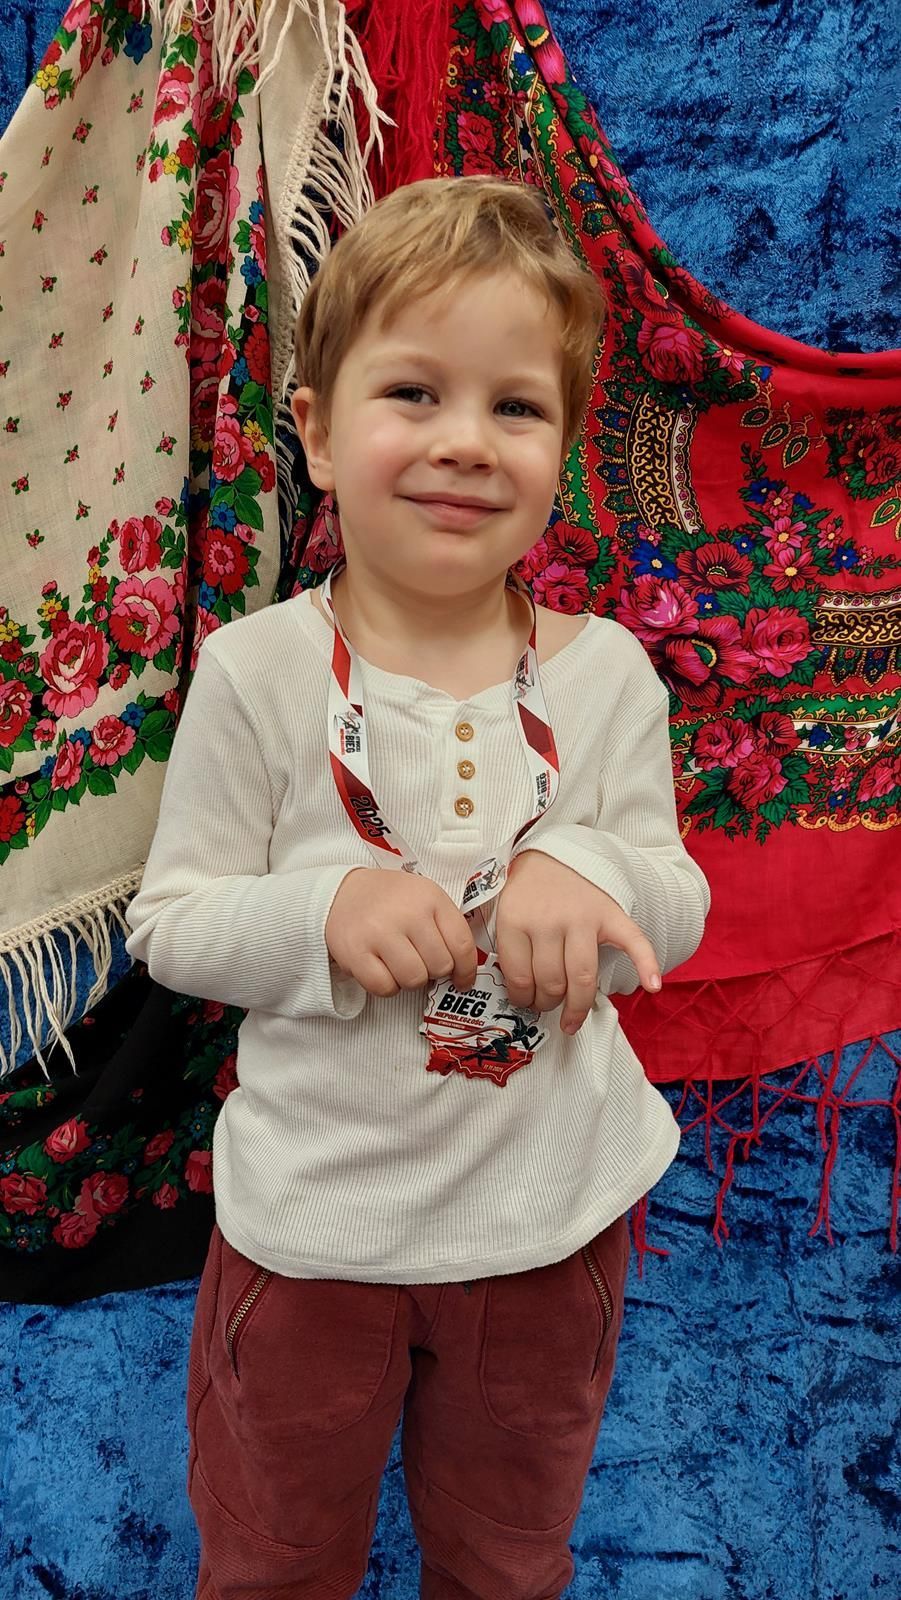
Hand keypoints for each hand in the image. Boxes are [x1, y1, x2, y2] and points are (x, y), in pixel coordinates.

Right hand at [326, 868, 477, 998]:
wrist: (341, 893)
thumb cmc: (390, 900)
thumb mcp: (425, 897)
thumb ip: (447, 927)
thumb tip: (464, 970)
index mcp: (430, 897)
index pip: (462, 944)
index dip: (466, 970)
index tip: (462, 980)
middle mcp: (407, 913)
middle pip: (439, 966)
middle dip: (433, 971)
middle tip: (420, 961)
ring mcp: (380, 932)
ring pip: (414, 980)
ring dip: (409, 979)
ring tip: (399, 963)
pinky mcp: (355, 952)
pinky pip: (385, 987)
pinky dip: (386, 986)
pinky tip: (382, 968)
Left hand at [495, 850, 661, 1033]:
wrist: (551, 852)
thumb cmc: (525, 891)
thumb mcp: (503, 914)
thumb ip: (509, 949)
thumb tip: (520, 995)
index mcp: (516, 920)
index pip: (519, 977)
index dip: (521, 998)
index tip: (524, 1002)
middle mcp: (550, 921)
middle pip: (551, 983)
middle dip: (547, 1004)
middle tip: (546, 1007)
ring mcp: (582, 918)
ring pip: (582, 977)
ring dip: (577, 1006)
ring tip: (572, 1016)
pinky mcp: (610, 913)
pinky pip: (632, 941)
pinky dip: (646, 964)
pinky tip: (652, 986)